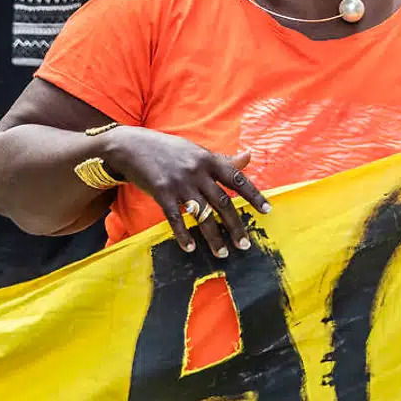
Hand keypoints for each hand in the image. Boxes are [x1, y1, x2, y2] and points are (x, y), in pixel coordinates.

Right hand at [103, 127, 271, 257]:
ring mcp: (180, 183)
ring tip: (222, 253)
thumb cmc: (170, 150)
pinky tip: (191, 248)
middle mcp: (197, 171)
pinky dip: (184, 235)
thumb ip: (223, 159)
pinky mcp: (162, 193)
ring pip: (202, 215)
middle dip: (235, 226)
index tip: (267, 211)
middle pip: (222, 202)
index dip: (254, 195)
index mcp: (209, 159)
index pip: (237, 178)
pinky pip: (176, 219)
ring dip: (213, 237)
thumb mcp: (197, 151)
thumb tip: (249, 156)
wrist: (133, 146)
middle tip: (245, 244)